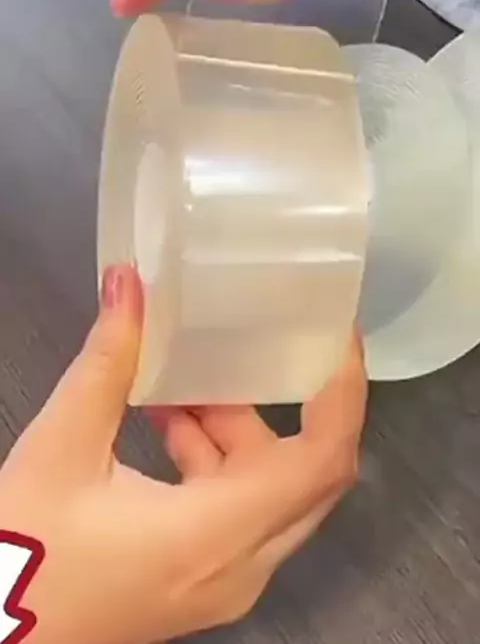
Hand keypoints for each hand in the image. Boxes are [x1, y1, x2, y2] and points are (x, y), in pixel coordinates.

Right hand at [0, 264, 365, 643]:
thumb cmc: (25, 551)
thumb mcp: (62, 447)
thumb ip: (108, 360)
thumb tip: (129, 284)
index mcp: (217, 534)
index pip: (322, 459)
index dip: (343, 393)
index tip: (337, 336)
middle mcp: (241, 566)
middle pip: (304, 472)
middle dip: (283, 403)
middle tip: (267, 342)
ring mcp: (226, 583)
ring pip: (268, 491)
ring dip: (237, 431)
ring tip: (186, 380)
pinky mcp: (203, 583)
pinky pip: (238, 512)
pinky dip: (215, 462)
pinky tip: (166, 421)